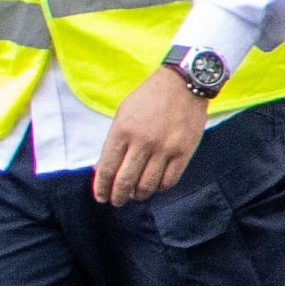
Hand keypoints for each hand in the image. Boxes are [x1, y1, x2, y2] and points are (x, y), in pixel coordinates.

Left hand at [90, 67, 211, 206]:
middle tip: (117, 201)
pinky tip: (155, 184)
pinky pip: (168, 180)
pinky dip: (159, 187)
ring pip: (147, 185)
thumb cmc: (149, 97)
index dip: (102, 188)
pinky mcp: (183, 152)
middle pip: (125, 181)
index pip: (107, 169)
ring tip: (136, 194)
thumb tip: (102, 168)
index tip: (101, 197)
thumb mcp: (123, 114)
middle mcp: (142, 142)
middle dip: (118, 196)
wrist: (183, 84)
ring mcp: (164, 148)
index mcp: (122, 131)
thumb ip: (113, 141)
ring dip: (138, 195)